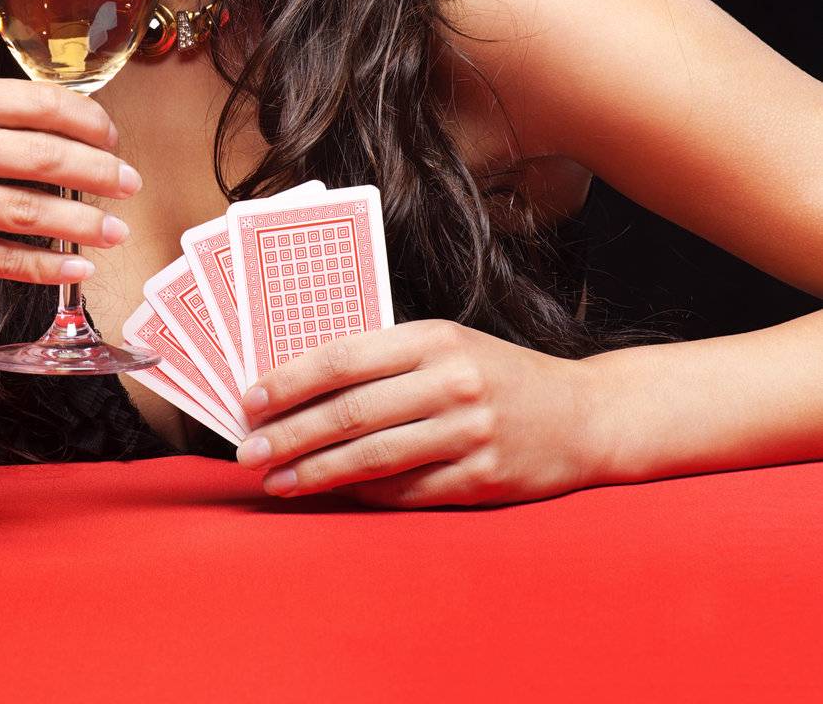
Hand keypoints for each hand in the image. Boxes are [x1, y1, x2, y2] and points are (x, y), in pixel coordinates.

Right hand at [0, 74, 139, 302]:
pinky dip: (48, 265)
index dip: (89, 122)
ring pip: (30, 211)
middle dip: (100, 173)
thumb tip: (70, 130)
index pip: (39, 103)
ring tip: (115, 229)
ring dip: (85, 223)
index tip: (113, 138)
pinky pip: (4, 259)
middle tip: (130, 184)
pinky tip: (76, 268)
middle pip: (44, 156)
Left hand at [233, 318, 597, 507]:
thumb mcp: (448, 346)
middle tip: (249, 451)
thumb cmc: (497, 375)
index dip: (290, 380)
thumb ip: (386, 361)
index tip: (250, 400)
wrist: (584, 416)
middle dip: (290, 433)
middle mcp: (450, 382)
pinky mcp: (482, 480)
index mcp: (434, 338)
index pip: (344, 357)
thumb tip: (304, 387)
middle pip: (350, 411)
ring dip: (315, 472)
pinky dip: (362, 494)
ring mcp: (468, 433)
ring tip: (277, 480)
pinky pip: (406, 491)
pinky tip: (331, 494)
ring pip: (372, 457)